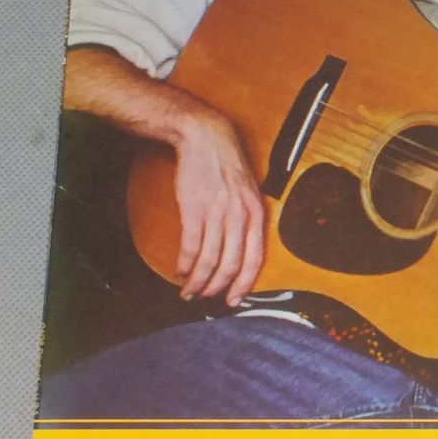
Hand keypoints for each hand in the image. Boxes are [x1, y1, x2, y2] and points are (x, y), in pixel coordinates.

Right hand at [169, 106, 266, 305]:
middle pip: (230, 264)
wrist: (206, 139)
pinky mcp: (194, 209)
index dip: (244, 283)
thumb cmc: (226, 166)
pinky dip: (185, 264)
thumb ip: (248, 219)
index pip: (255, 258)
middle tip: (207, 299)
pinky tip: (180, 271)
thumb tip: (243, 249)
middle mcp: (240, 216)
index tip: (235, 299)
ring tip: (189, 292)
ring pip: (209, 260)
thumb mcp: (248, 192)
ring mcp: (217, 213)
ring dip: (198, 281)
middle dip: (218, 288)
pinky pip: (191, 246)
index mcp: (256, 213)